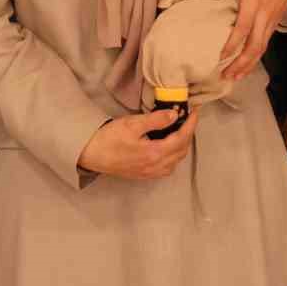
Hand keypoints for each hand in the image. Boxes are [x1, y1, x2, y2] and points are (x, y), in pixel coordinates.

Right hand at [77, 106, 199, 179]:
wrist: (91, 154)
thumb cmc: (109, 138)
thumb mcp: (132, 124)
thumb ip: (155, 120)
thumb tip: (175, 115)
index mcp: (155, 153)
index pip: (181, 138)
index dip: (191, 124)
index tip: (195, 111)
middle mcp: (156, 166)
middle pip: (181, 151)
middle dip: (188, 133)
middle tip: (188, 118)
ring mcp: (150, 172)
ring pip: (176, 161)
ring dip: (182, 145)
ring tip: (180, 129)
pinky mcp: (144, 174)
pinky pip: (167, 167)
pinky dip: (174, 155)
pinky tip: (169, 146)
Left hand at [209, 0, 286, 79]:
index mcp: (255, 2)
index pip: (243, 28)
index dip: (233, 44)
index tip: (221, 56)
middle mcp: (264, 16)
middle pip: (254, 46)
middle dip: (241, 63)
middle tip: (226, 76)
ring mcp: (271, 21)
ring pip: (262, 48)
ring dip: (249, 64)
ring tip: (235, 76)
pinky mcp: (275, 22)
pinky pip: (266, 43)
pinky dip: (256, 56)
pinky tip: (247, 63)